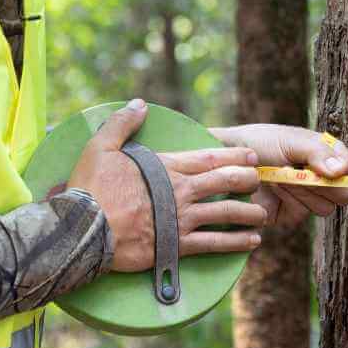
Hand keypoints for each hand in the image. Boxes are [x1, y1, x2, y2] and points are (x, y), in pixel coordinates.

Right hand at [68, 100, 266, 271]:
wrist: (84, 228)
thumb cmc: (90, 188)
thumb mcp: (100, 147)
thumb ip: (122, 124)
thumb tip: (139, 104)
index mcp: (167, 167)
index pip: (208, 157)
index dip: (233, 155)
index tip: (251, 155)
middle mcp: (180, 191)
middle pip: (225, 181)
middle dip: (247, 179)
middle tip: (260, 180)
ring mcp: (182, 218)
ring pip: (226, 212)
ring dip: (248, 212)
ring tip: (262, 213)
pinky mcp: (177, 244)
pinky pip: (215, 243)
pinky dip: (236, 242)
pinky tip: (253, 241)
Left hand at [209, 124, 347, 227]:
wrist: (225, 161)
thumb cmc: (258, 143)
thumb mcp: (290, 140)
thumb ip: (318, 152)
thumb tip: (341, 170)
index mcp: (323, 156)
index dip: (345, 168)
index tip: (332, 167)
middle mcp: (319, 179)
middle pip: (344, 194)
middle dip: (322, 184)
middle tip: (300, 171)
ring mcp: (306, 199)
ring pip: (325, 208)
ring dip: (302, 191)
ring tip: (279, 175)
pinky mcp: (290, 215)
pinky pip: (301, 215)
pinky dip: (288, 200)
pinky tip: (273, 188)